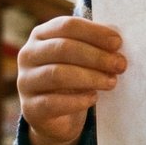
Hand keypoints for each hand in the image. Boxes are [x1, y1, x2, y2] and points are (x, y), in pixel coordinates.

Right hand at [16, 16, 125, 144]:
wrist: (58, 118)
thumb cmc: (74, 79)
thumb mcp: (82, 58)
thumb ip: (94, 46)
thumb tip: (115, 40)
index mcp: (41, 35)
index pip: (66, 26)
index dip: (94, 32)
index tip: (117, 43)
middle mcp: (28, 55)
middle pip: (62, 48)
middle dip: (96, 56)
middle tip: (120, 64)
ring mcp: (25, 82)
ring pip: (58, 74)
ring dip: (90, 77)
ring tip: (111, 82)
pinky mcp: (30, 108)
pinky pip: (53, 102)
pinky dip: (77, 100)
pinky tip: (93, 98)